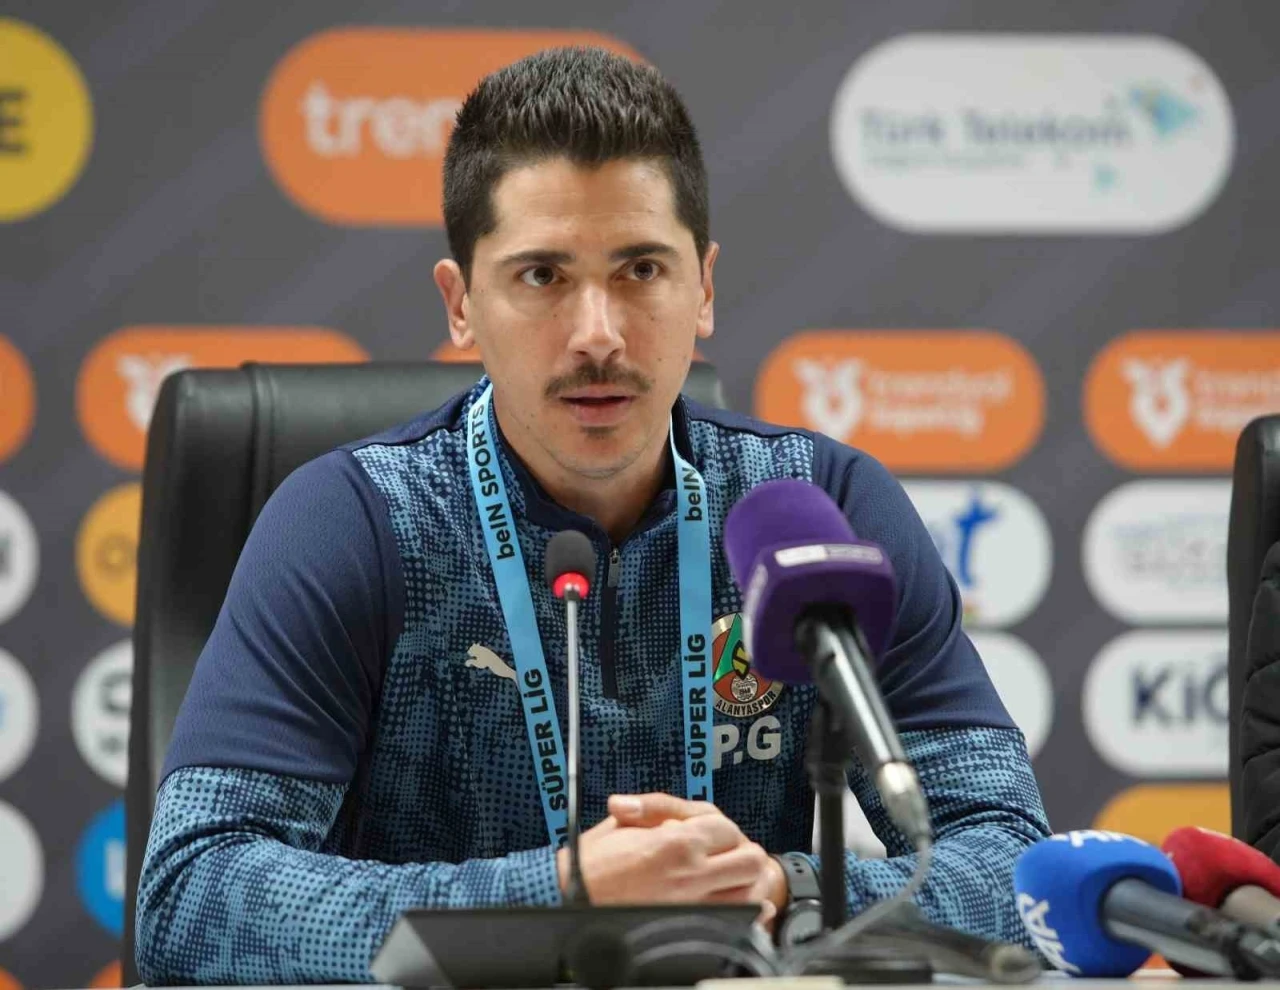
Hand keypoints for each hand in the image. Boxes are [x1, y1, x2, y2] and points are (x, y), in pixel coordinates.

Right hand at [556, 793, 787, 925]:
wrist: (570, 898)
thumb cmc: (592, 861)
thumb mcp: (624, 818)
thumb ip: (659, 809)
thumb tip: (681, 816)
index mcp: (677, 842)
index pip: (727, 828)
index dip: (716, 827)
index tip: (702, 832)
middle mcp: (692, 875)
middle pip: (750, 860)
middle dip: (739, 852)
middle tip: (721, 853)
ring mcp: (694, 906)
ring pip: (751, 893)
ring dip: (744, 882)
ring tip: (727, 878)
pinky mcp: (689, 929)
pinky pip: (736, 923)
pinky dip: (743, 914)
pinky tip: (734, 906)